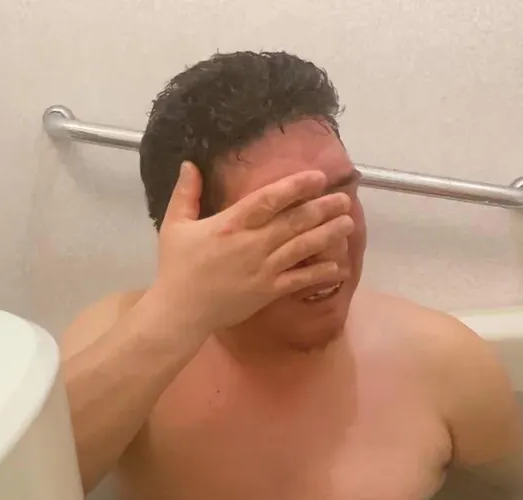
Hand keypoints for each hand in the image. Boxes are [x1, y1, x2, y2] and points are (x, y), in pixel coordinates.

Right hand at [145, 161, 353, 334]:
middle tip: (345, 198)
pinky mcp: (267, 291)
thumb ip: (186, 194)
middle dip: (323, 208)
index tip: (318, 177)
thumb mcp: (175, 225)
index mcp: (231, 224)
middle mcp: (252, 244)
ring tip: (348, 223)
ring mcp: (263, 269)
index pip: (269, 200)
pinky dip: (320, 273)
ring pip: (302, 248)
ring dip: (328, 234)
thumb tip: (191, 164)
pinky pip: (299, 281)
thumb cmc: (177, 267)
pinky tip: (338, 266)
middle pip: (294, 222)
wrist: (181, 312)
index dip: (296, 187)